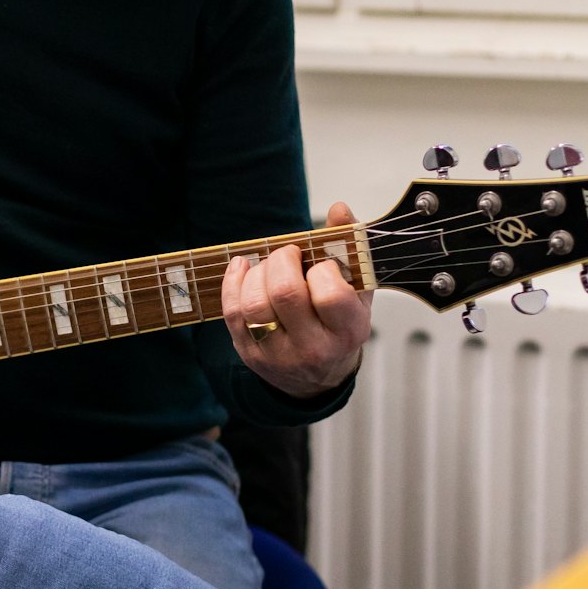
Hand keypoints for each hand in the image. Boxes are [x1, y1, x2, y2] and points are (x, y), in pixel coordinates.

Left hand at [221, 201, 373, 397]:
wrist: (317, 379)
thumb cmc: (337, 327)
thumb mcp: (355, 292)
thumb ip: (348, 248)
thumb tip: (339, 209)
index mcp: (347, 332)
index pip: (330, 294)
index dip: (322, 269)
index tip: (322, 265)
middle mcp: (313, 348)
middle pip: (285, 294)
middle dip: (282, 261)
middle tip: (289, 255)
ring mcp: (278, 354)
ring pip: (253, 304)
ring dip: (257, 272)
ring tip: (269, 266)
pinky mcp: (249, 354)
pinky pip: (232, 312)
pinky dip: (233, 281)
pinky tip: (243, 267)